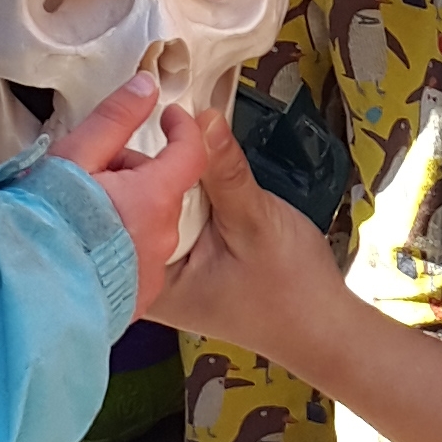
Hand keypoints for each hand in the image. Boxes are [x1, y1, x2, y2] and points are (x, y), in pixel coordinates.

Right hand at [47, 78, 211, 315]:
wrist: (24, 298)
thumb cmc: (45, 225)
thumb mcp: (75, 159)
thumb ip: (115, 120)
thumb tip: (147, 86)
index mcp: (153, 200)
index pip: (190, 153)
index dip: (181, 128)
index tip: (168, 116)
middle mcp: (161, 239)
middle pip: (158, 190)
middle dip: (131, 176)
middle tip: (85, 178)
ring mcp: (151, 273)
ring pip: (145, 225)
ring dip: (121, 214)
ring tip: (76, 218)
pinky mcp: (135, 299)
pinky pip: (134, 261)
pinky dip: (116, 248)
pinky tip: (82, 249)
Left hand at [149, 109, 349, 373]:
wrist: (322, 327)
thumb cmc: (289, 287)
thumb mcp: (255, 222)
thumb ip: (223, 171)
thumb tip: (200, 115)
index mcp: (147, 280)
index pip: (118, 211)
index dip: (132, 161)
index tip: (153, 119)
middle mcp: (143, 280)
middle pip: (127, 209)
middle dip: (147, 164)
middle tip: (170, 120)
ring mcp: (162, 273)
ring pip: (149, 210)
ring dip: (165, 176)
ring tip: (179, 133)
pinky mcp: (183, 263)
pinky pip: (168, 219)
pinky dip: (180, 193)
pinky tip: (191, 166)